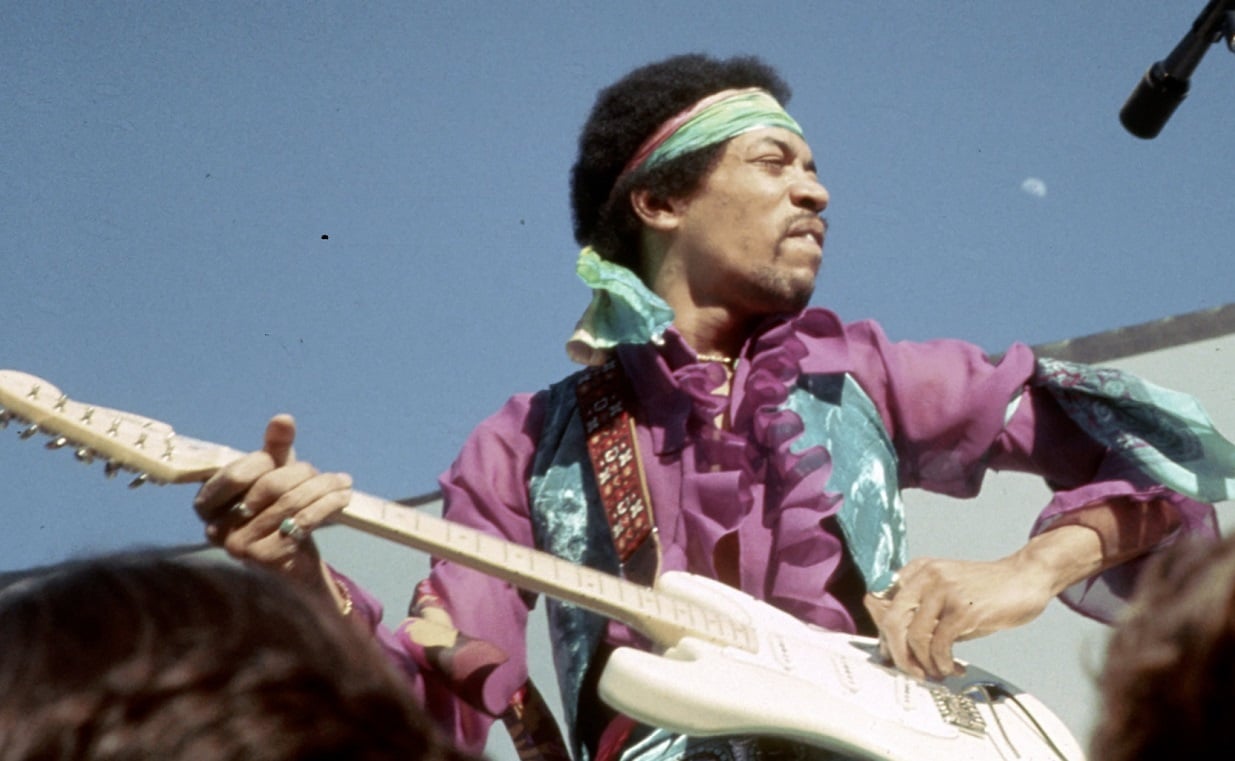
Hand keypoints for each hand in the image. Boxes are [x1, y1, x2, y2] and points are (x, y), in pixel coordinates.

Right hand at [192, 415, 352, 586]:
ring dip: (324, 489)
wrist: (294, 561)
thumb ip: (274, 447)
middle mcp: (215, 528)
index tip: (291, 462)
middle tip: (328, 476)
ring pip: (290, 503)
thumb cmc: (278, 511)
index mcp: (206, 504)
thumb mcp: (274, 475)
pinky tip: (343, 498)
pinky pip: (302, 521)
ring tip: (344, 483)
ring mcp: (238, 547)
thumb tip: (283, 419)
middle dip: (304, 475)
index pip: (237, 473)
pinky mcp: (265, 560)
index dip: (267, 462)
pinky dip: (327, 506)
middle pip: (269, 486)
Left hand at [863, 553, 1058, 680]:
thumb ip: (924, 614)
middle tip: (912, 671)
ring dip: (923, 663)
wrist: (1025, 577)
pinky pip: (940, 644)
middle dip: (897, 653)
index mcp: (918, 570)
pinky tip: (951, 667)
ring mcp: (944, 590)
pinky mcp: (964, 608)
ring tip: (937, 672)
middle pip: (891, 620)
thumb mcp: (947, 596)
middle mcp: (926, 576)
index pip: (880, 601)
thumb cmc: (986, 592)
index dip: (883, 632)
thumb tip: (897, 648)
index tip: (893, 653)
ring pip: (914, 636)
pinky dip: (942, 663)